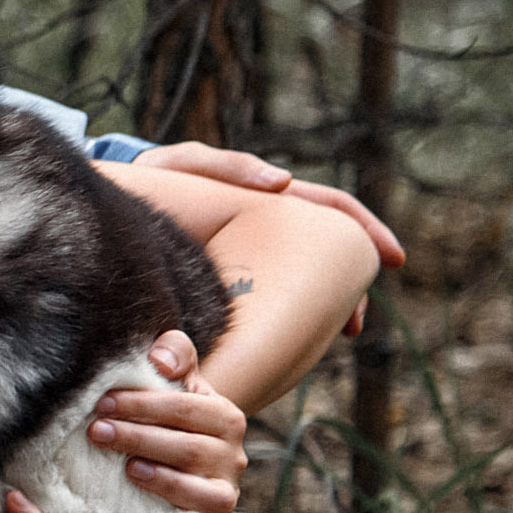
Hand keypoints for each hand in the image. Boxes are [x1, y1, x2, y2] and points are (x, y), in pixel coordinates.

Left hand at [91, 330, 246, 512]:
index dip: (144, 405)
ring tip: (128, 469)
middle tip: (96, 432)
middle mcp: (232, 458)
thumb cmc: (171, 413)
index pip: (187, 408)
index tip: (102, 403)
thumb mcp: (176, 379)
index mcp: (225, 417)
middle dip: (140, 439)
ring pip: (211, 496)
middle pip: (191, 450)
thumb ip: (174, 353)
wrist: (185, 452)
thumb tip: (160, 360)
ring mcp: (226, 496)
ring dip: (168, 483)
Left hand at [134, 142, 403, 334]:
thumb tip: (282, 181)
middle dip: (348, 287)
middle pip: (324, 256)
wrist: (120, 198)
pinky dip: (280, 322)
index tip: (392, 258)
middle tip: (354, 324)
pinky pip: (265, 302)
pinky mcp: (227, 279)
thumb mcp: (187, 164)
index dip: (366, 231)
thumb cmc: (159, 176)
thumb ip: (229, 168)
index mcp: (271, 195)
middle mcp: (269, 225)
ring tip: (320, 343)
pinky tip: (279, 348)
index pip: (334, 208)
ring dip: (316, 311)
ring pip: (298, 285)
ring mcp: (251, 254)